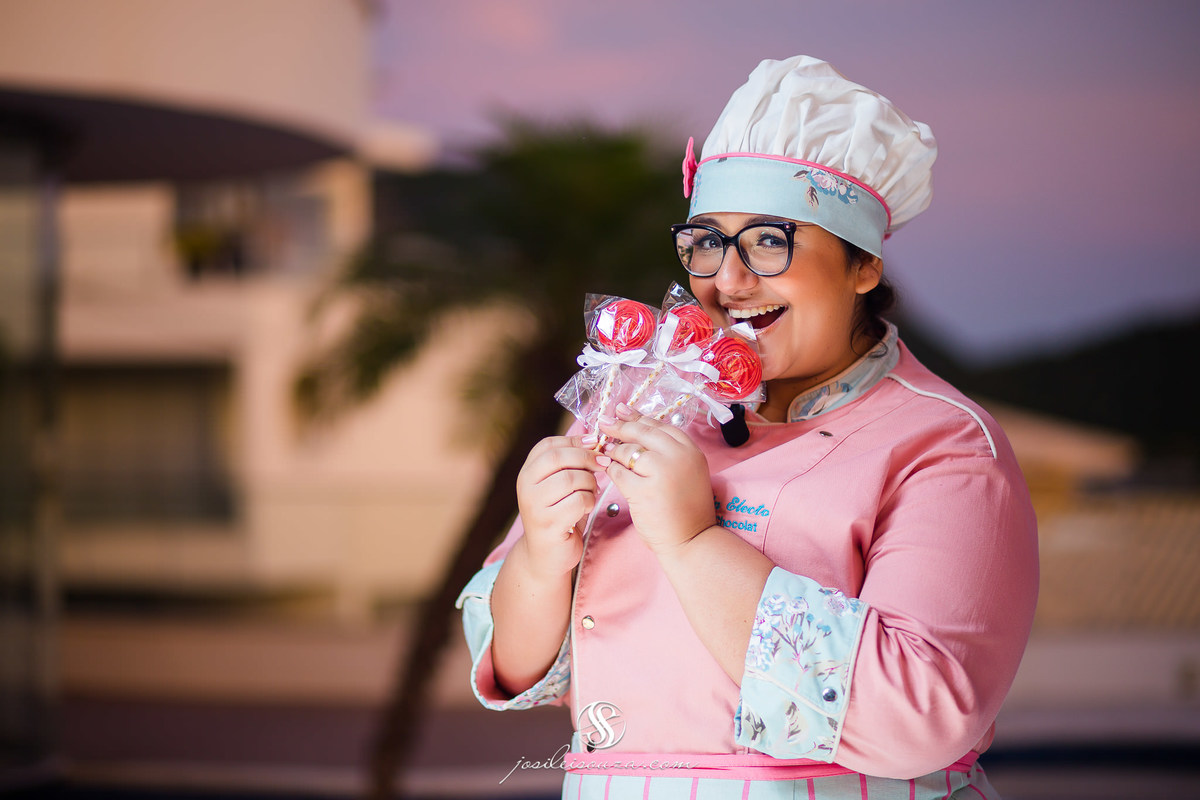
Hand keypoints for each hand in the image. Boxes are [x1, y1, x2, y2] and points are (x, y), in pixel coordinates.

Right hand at [514, 433, 606, 578]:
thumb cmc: (558, 515)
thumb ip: (570, 464)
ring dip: (590, 483)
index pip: (548, 445)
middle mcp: (525, 487)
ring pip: (571, 479)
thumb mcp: (559, 485)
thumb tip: (595, 439)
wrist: (545, 556)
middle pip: (559, 458)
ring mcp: (534, 506)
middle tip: (603, 463)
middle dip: (586, 458)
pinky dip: (590, 502)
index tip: (595, 444)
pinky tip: (586, 509)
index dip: (575, 441)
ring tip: (591, 492)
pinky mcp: (548, 524)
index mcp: (527, 473)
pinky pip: (578, 501)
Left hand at [600, 404, 717, 554]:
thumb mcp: (686, 472)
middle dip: (620, 426)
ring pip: (627, 451)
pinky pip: (618, 472)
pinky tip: (609, 472)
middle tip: (603, 422)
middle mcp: (678, 457)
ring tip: (606, 453)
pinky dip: (611, 471)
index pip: (659, 426)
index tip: (621, 411)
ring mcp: (661, 473)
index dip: (637, 418)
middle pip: (642, 433)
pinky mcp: (643, 491)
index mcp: (691, 450)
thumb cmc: (685, 507)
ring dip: (613, 451)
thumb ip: (667, 451)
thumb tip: (635, 425)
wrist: (691, 540)